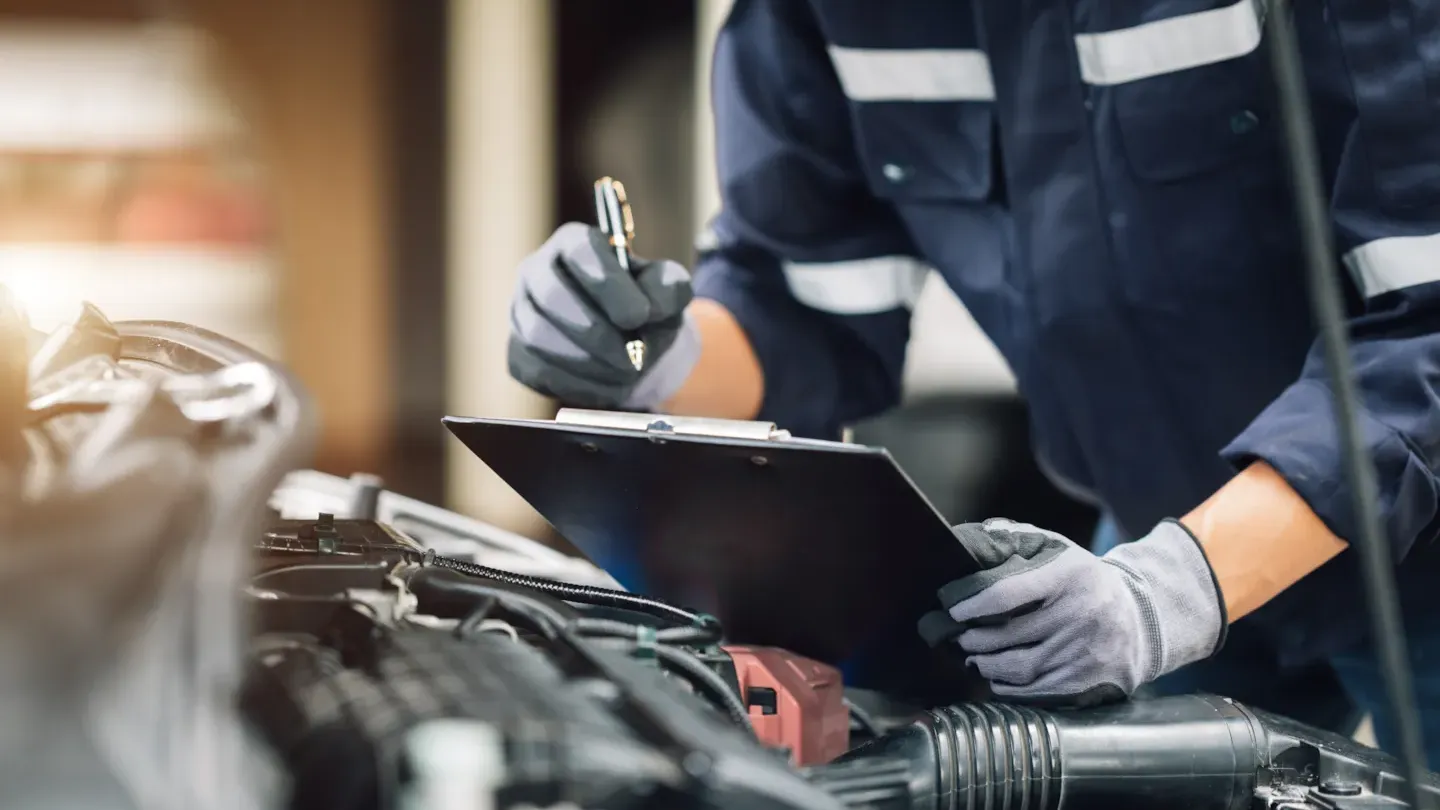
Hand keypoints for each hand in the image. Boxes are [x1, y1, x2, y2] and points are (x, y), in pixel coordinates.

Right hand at [508, 222, 698, 409]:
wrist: (629, 343)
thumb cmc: (646, 306)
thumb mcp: (669, 289)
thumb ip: (669, 288)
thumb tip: (649, 308)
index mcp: (575, 242)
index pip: (579, 250)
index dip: (608, 284)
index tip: (639, 316)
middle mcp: (538, 270)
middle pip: (552, 295)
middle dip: (596, 332)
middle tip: (632, 357)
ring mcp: (522, 311)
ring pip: (540, 337)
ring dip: (588, 362)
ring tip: (625, 372)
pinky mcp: (518, 352)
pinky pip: (537, 369)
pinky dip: (577, 384)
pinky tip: (606, 384)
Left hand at [924, 518, 1226, 706]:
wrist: (1142, 619)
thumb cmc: (1084, 580)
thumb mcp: (1059, 551)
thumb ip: (1017, 540)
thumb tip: (974, 538)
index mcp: (1069, 576)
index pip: (1008, 593)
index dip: (973, 604)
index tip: (953, 610)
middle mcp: (1080, 614)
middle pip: (1009, 635)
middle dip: (974, 639)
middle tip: (957, 637)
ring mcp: (1086, 651)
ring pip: (1020, 668)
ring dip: (986, 666)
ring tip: (973, 656)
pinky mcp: (1089, 681)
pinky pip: (1037, 691)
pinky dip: (1009, 688)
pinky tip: (997, 677)